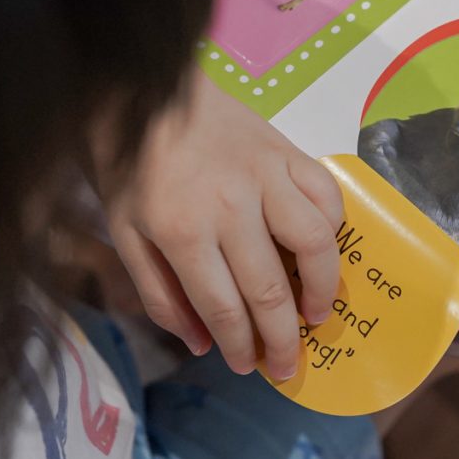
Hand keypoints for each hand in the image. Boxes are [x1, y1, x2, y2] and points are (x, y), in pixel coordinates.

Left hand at [91, 68, 343, 378]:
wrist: (145, 90)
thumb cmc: (130, 168)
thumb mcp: (125, 235)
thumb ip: (161, 294)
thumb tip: (202, 344)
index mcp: (182, 231)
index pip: (224, 308)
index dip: (241, 347)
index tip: (250, 367)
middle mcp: (231, 207)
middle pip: (271, 289)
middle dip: (283, 340)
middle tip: (288, 365)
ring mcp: (267, 176)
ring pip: (315, 243)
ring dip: (323, 288)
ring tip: (316, 313)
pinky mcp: (288, 152)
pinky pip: (327, 196)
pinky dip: (333, 228)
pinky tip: (322, 250)